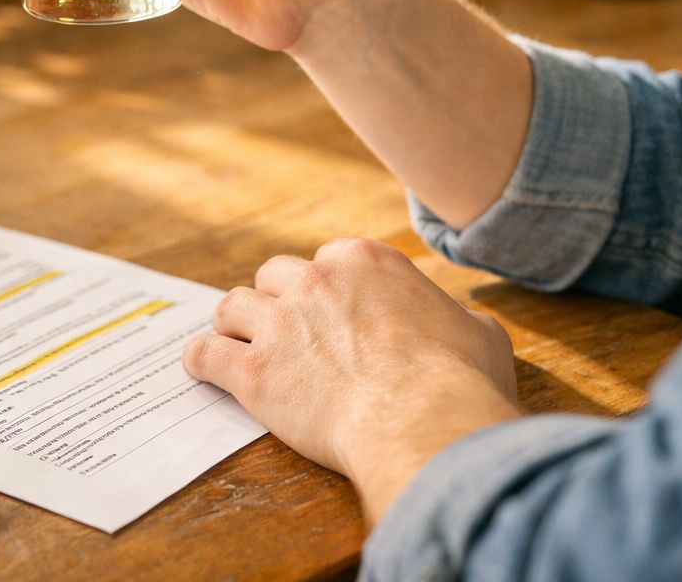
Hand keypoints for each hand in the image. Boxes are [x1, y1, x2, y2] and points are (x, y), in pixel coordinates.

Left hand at [183, 237, 522, 524]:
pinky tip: (201, 368)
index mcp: (366, 262)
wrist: (423, 422)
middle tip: (282, 328)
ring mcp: (280, 324)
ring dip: (234, 324)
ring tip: (234, 341)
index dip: (327, 287)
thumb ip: (458, 318)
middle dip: (276, 299)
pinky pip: (205, 354)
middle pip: (275, 275)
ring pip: (233, 306)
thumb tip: (462, 325)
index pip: (329, 259)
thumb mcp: (481, 332)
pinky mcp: (254, 372)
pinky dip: (201, 360)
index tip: (329, 310)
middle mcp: (316, 281)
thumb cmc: (459, 382)